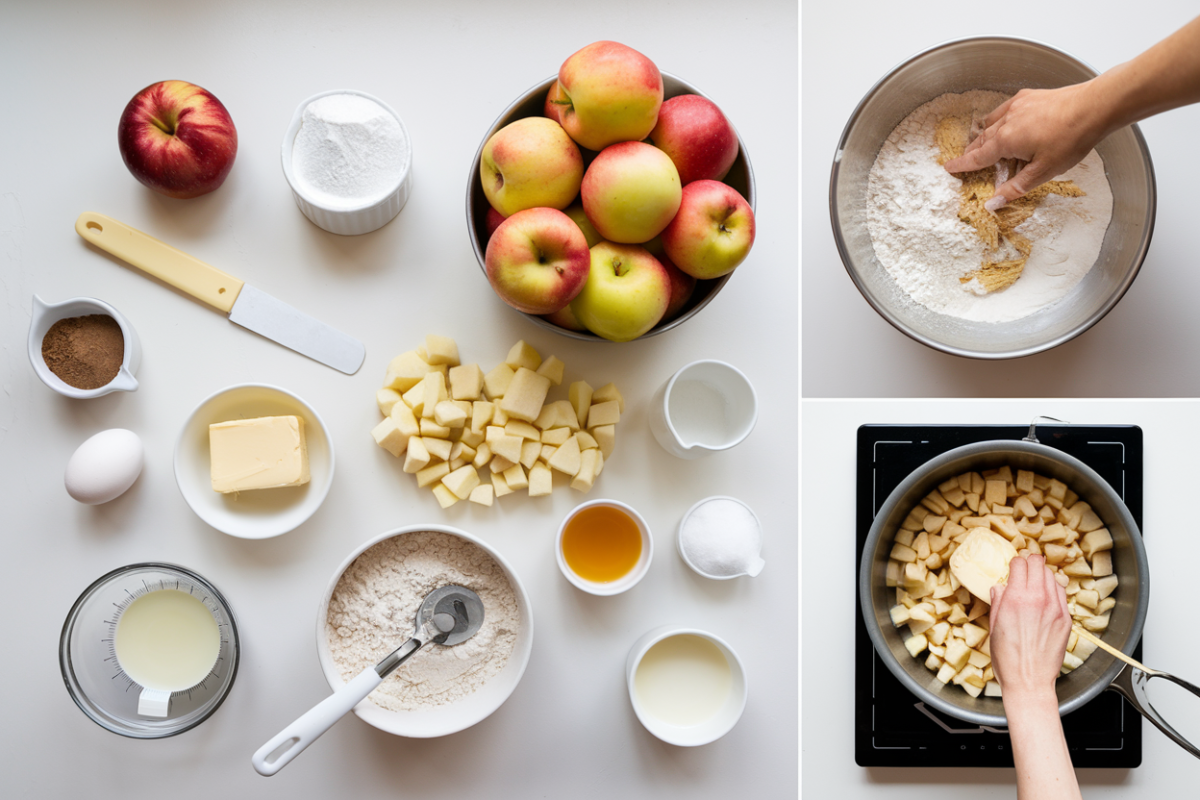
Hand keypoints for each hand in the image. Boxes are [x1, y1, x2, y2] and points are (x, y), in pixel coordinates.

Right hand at [942, 83, 1105, 210]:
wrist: (1094, 106)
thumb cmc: (1072, 139)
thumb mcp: (1044, 171)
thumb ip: (1016, 188)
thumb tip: (993, 203)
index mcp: (1006, 141)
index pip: (977, 157)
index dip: (962, 165)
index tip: (948, 167)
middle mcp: (1006, 120)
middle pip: (981, 139)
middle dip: (972, 151)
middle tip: (966, 160)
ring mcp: (1017, 106)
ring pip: (991, 123)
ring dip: (985, 135)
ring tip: (984, 144)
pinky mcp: (1028, 96)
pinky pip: (1005, 110)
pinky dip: (999, 120)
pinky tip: (1007, 124)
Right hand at [988, 554, 1071, 700]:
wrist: (1029, 679)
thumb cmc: (1007, 657)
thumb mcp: (994, 626)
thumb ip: (998, 602)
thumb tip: (999, 588)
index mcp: (1015, 599)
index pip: (1020, 564)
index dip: (1015, 562)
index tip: (1013, 565)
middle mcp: (1037, 599)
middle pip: (1038, 564)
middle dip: (1030, 562)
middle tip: (1025, 566)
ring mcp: (1055, 608)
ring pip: (1052, 576)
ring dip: (1042, 574)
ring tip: (1036, 579)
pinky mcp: (1066, 618)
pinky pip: (1061, 593)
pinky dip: (1053, 589)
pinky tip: (1046, 595)